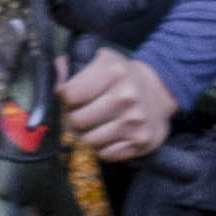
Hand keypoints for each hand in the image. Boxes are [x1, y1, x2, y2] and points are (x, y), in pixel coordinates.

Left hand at [60, 44, 176, 168]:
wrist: (160, 92)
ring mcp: (134, 122)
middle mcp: (125, 97)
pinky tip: (110, 134)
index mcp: (113, 73)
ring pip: (89, 141)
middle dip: (75, 119)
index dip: (66, 98)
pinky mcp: (141, 142)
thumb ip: (73, 69)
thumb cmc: (124, 77)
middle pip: (77, 121)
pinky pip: (106, 154)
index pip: (70, 95)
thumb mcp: (103, 61)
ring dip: (88, 135)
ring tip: (96, 124)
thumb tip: (55, 81)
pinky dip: (103, 147)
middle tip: (83, 114)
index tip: (72, 98)